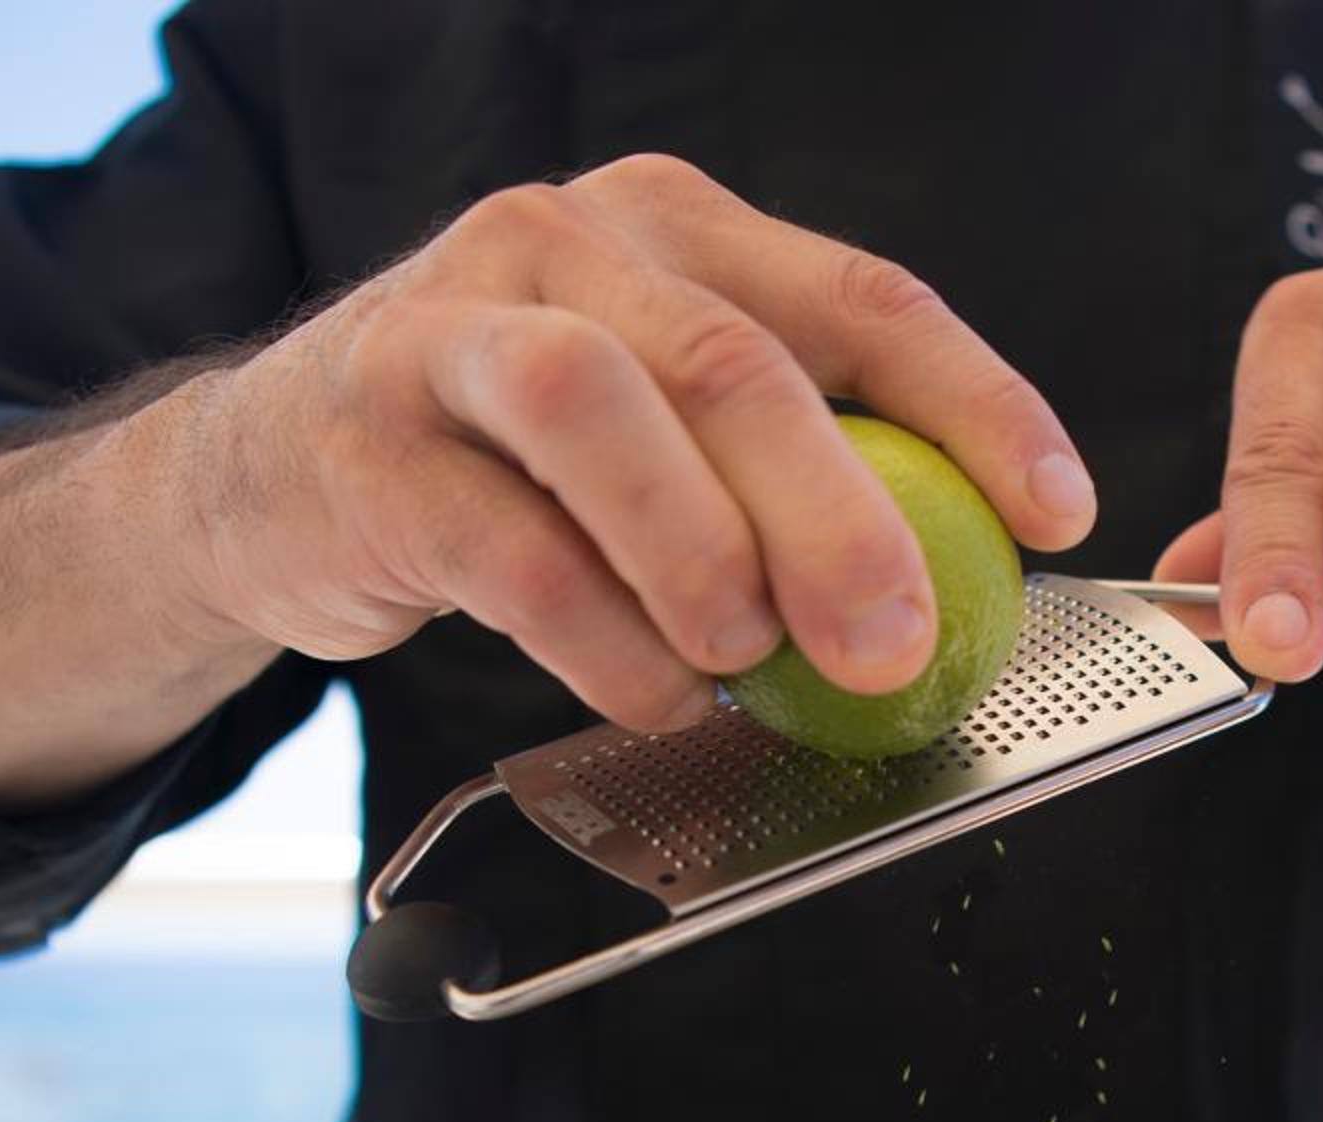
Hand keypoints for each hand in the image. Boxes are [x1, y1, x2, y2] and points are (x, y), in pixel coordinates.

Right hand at [179, 156, 1096, 731]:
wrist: (267, 474)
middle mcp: (565, 245)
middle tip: (898, 643)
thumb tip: (959, 587)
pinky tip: (652, 694)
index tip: (1055, 510)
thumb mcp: (660, 418)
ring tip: (744, 659)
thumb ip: (788, 467)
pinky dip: (598, 639)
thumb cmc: (510, 456)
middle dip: (839, 517)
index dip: (976, 405)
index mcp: (675, 226)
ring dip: (696, 555)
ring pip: (598, 409)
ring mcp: (449, 329)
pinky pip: (502, 545)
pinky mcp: (365, 444)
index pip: (862, 298)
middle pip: (734, 361)